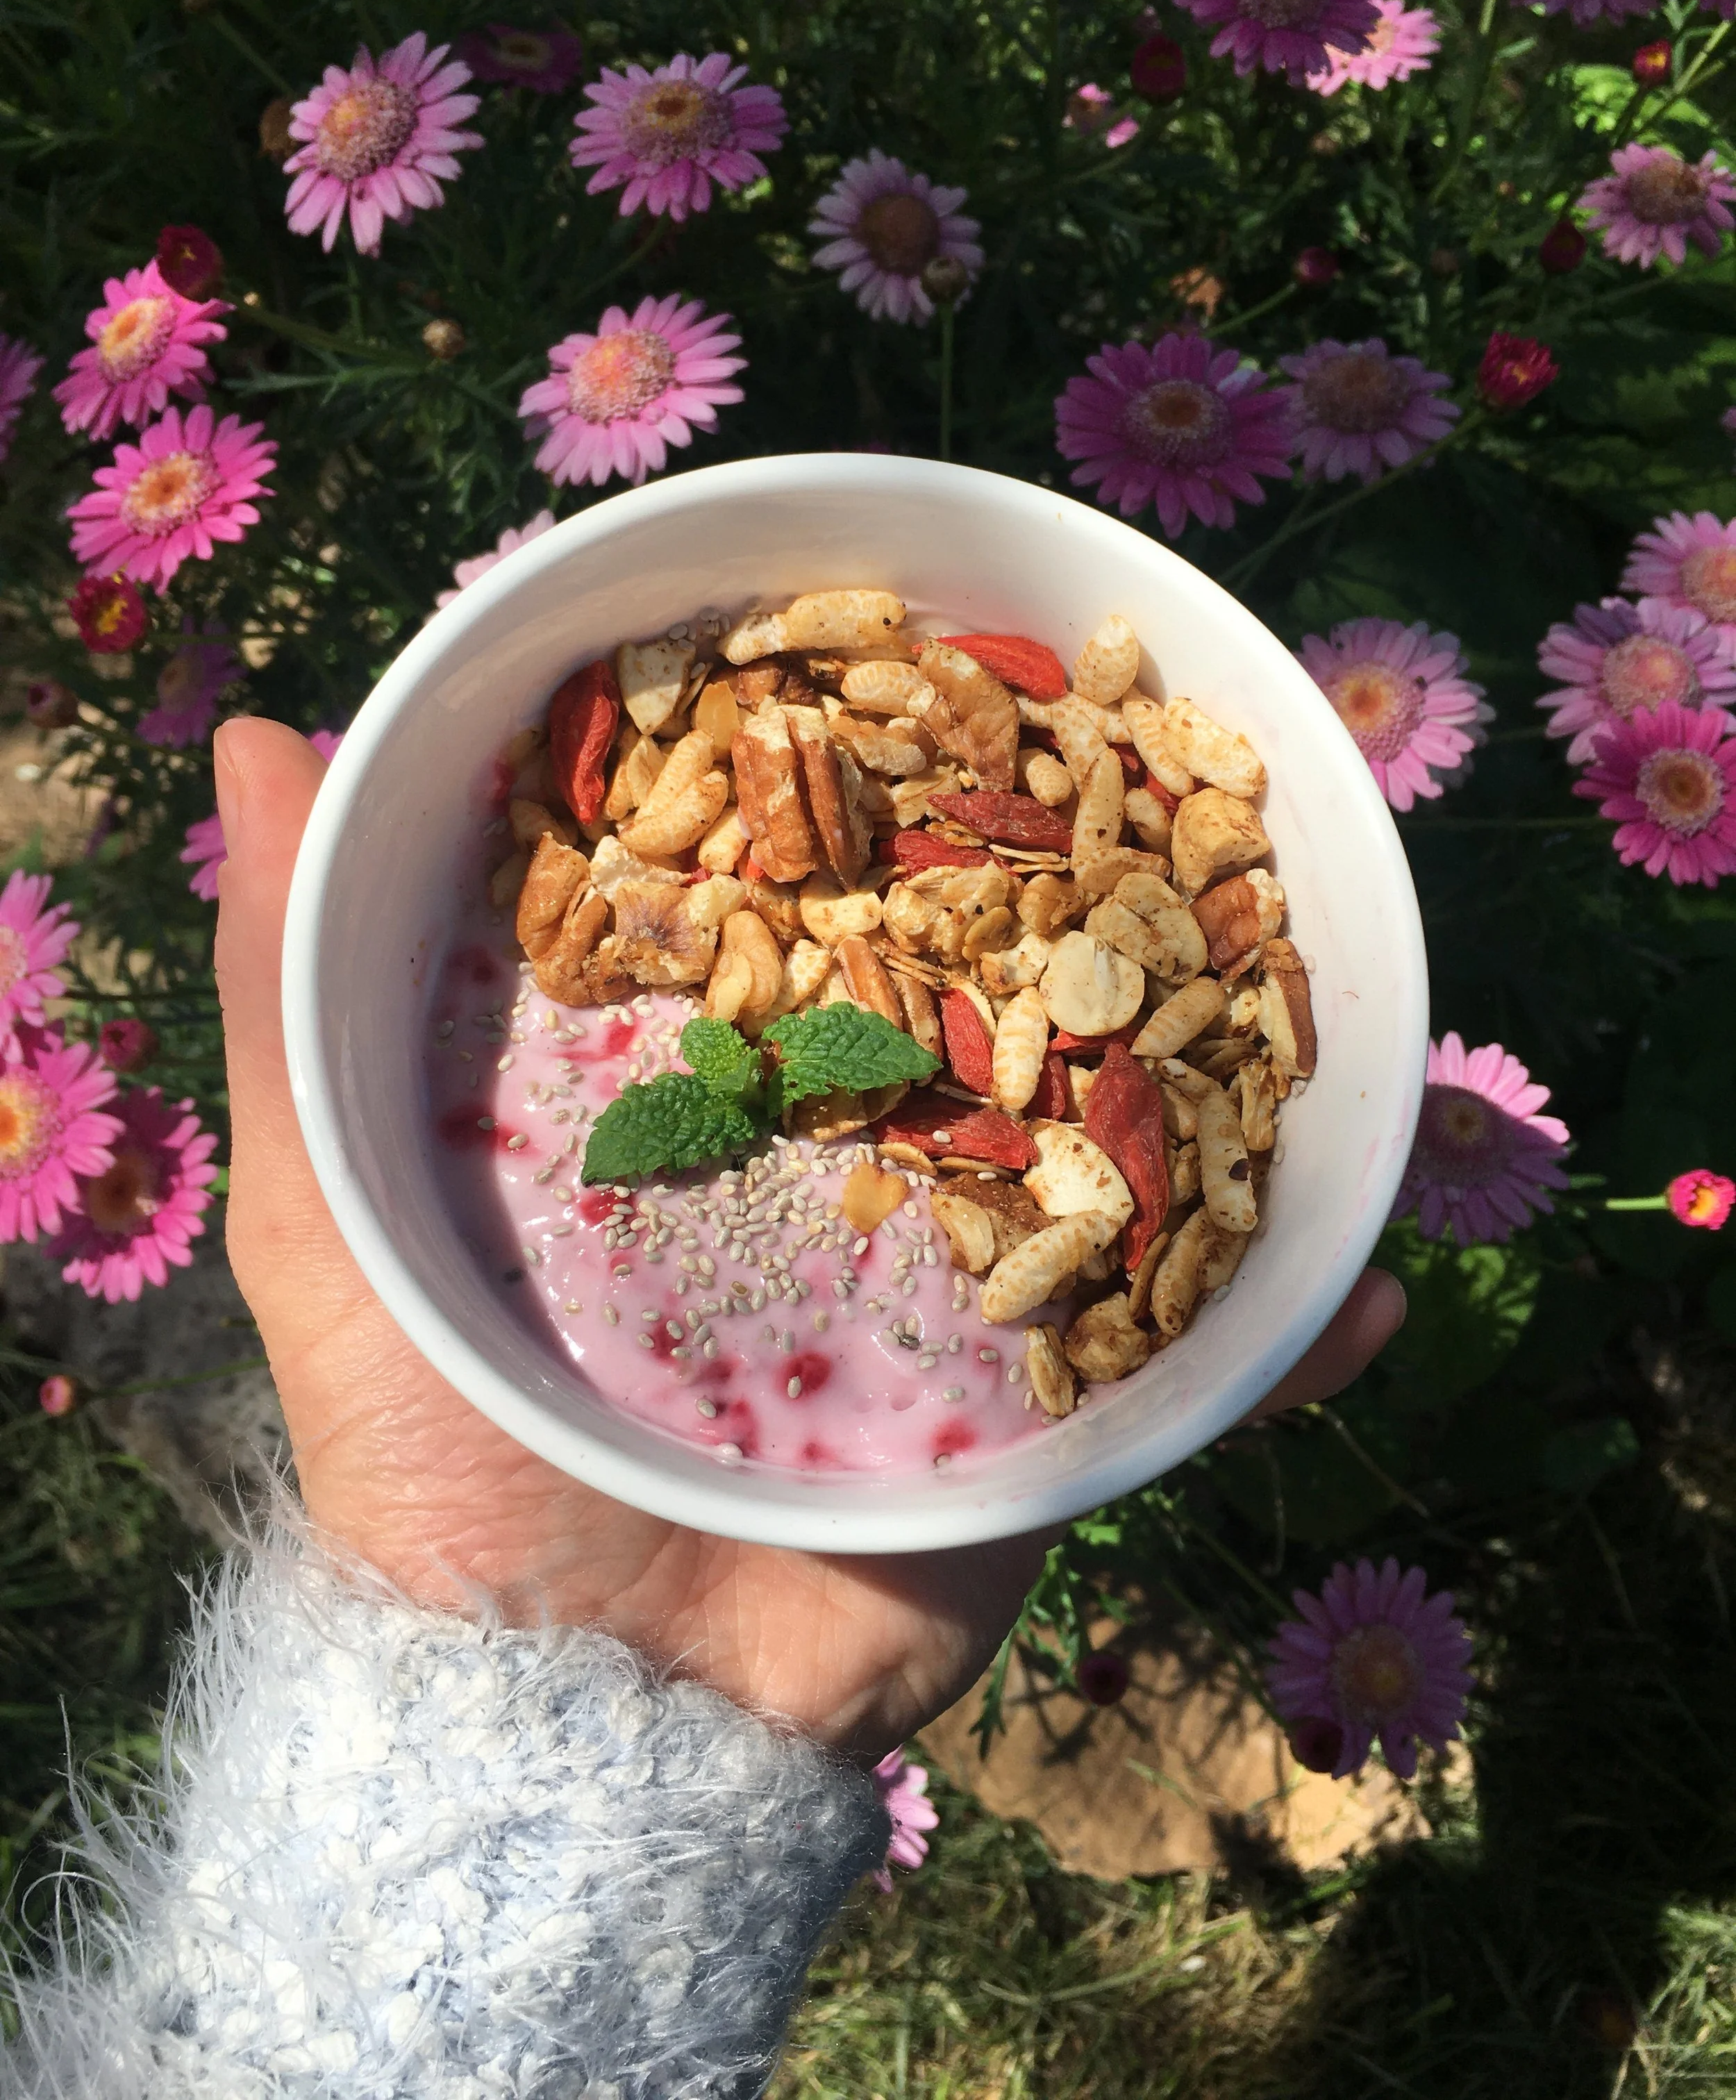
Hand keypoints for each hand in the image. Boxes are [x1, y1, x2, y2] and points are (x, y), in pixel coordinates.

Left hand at [214, 717, 1405, 1763]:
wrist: (577, 1727)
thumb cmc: (437, 1469)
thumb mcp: (331, 1223)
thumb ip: (290, 995)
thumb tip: (257, 727)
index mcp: (699, 1097)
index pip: (793, 908)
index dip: (854, 788)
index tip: (916, 659)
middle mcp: (844, 1162)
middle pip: (979, 1005)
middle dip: (1080, 904)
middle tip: (1164, 781)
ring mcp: (958, 1285)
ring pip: (1111, 1151)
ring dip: (1231, 1088)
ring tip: (1329, 997)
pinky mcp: (1036, 1417)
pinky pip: (1192, 1363)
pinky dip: (1296, 1334)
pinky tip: (1377, 1286)